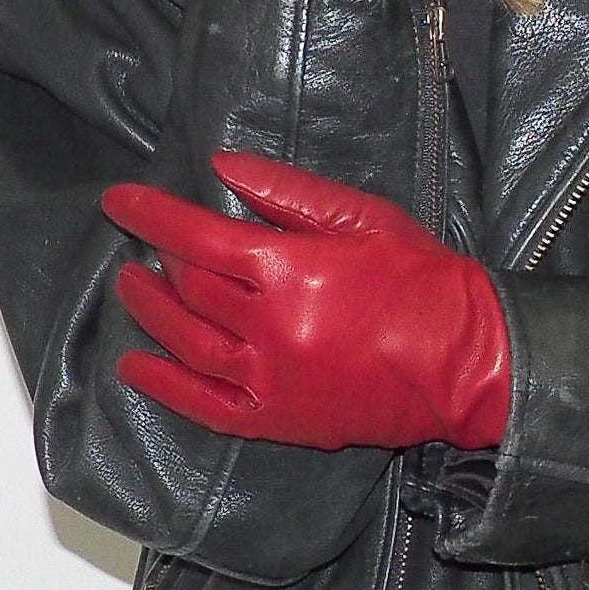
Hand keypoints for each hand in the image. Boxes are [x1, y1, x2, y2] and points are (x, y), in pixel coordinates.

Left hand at [103, 151, 510, 451]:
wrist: (468, 362)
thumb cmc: (425, 281)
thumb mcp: (364, 217)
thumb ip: (289, 191)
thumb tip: (222, 169)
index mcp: (290, 270)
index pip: (197, 237)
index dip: (151, 215)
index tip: (120, 201)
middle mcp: (270, 327)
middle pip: (190, 288)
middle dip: (158, 260)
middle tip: (146, 243)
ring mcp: (270, 379)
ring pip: (186, 344)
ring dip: (151, 313)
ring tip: (132, 288)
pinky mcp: (278, 420)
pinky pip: (205, 407)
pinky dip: (165, 387)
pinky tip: (137, 367)